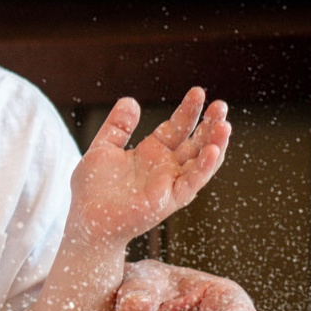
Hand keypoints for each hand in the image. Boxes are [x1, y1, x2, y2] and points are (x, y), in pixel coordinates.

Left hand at [68, 89, 230, 248]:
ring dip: (215, 144)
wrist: (86, 218)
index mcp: (152, 151)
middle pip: (195, 142)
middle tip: (221, 106)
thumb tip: (130, 101)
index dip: (189, 110)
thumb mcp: (103, 148)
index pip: (177, 126)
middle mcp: (166, 166)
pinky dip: (204, 168)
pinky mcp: (169, 199)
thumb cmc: (92, 189)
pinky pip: (191, 182)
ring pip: (201, 162)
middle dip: (210, 124)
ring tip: (225, 125)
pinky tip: (213, 151)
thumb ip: (117, 126)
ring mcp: (170, 182)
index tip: (199, 92)